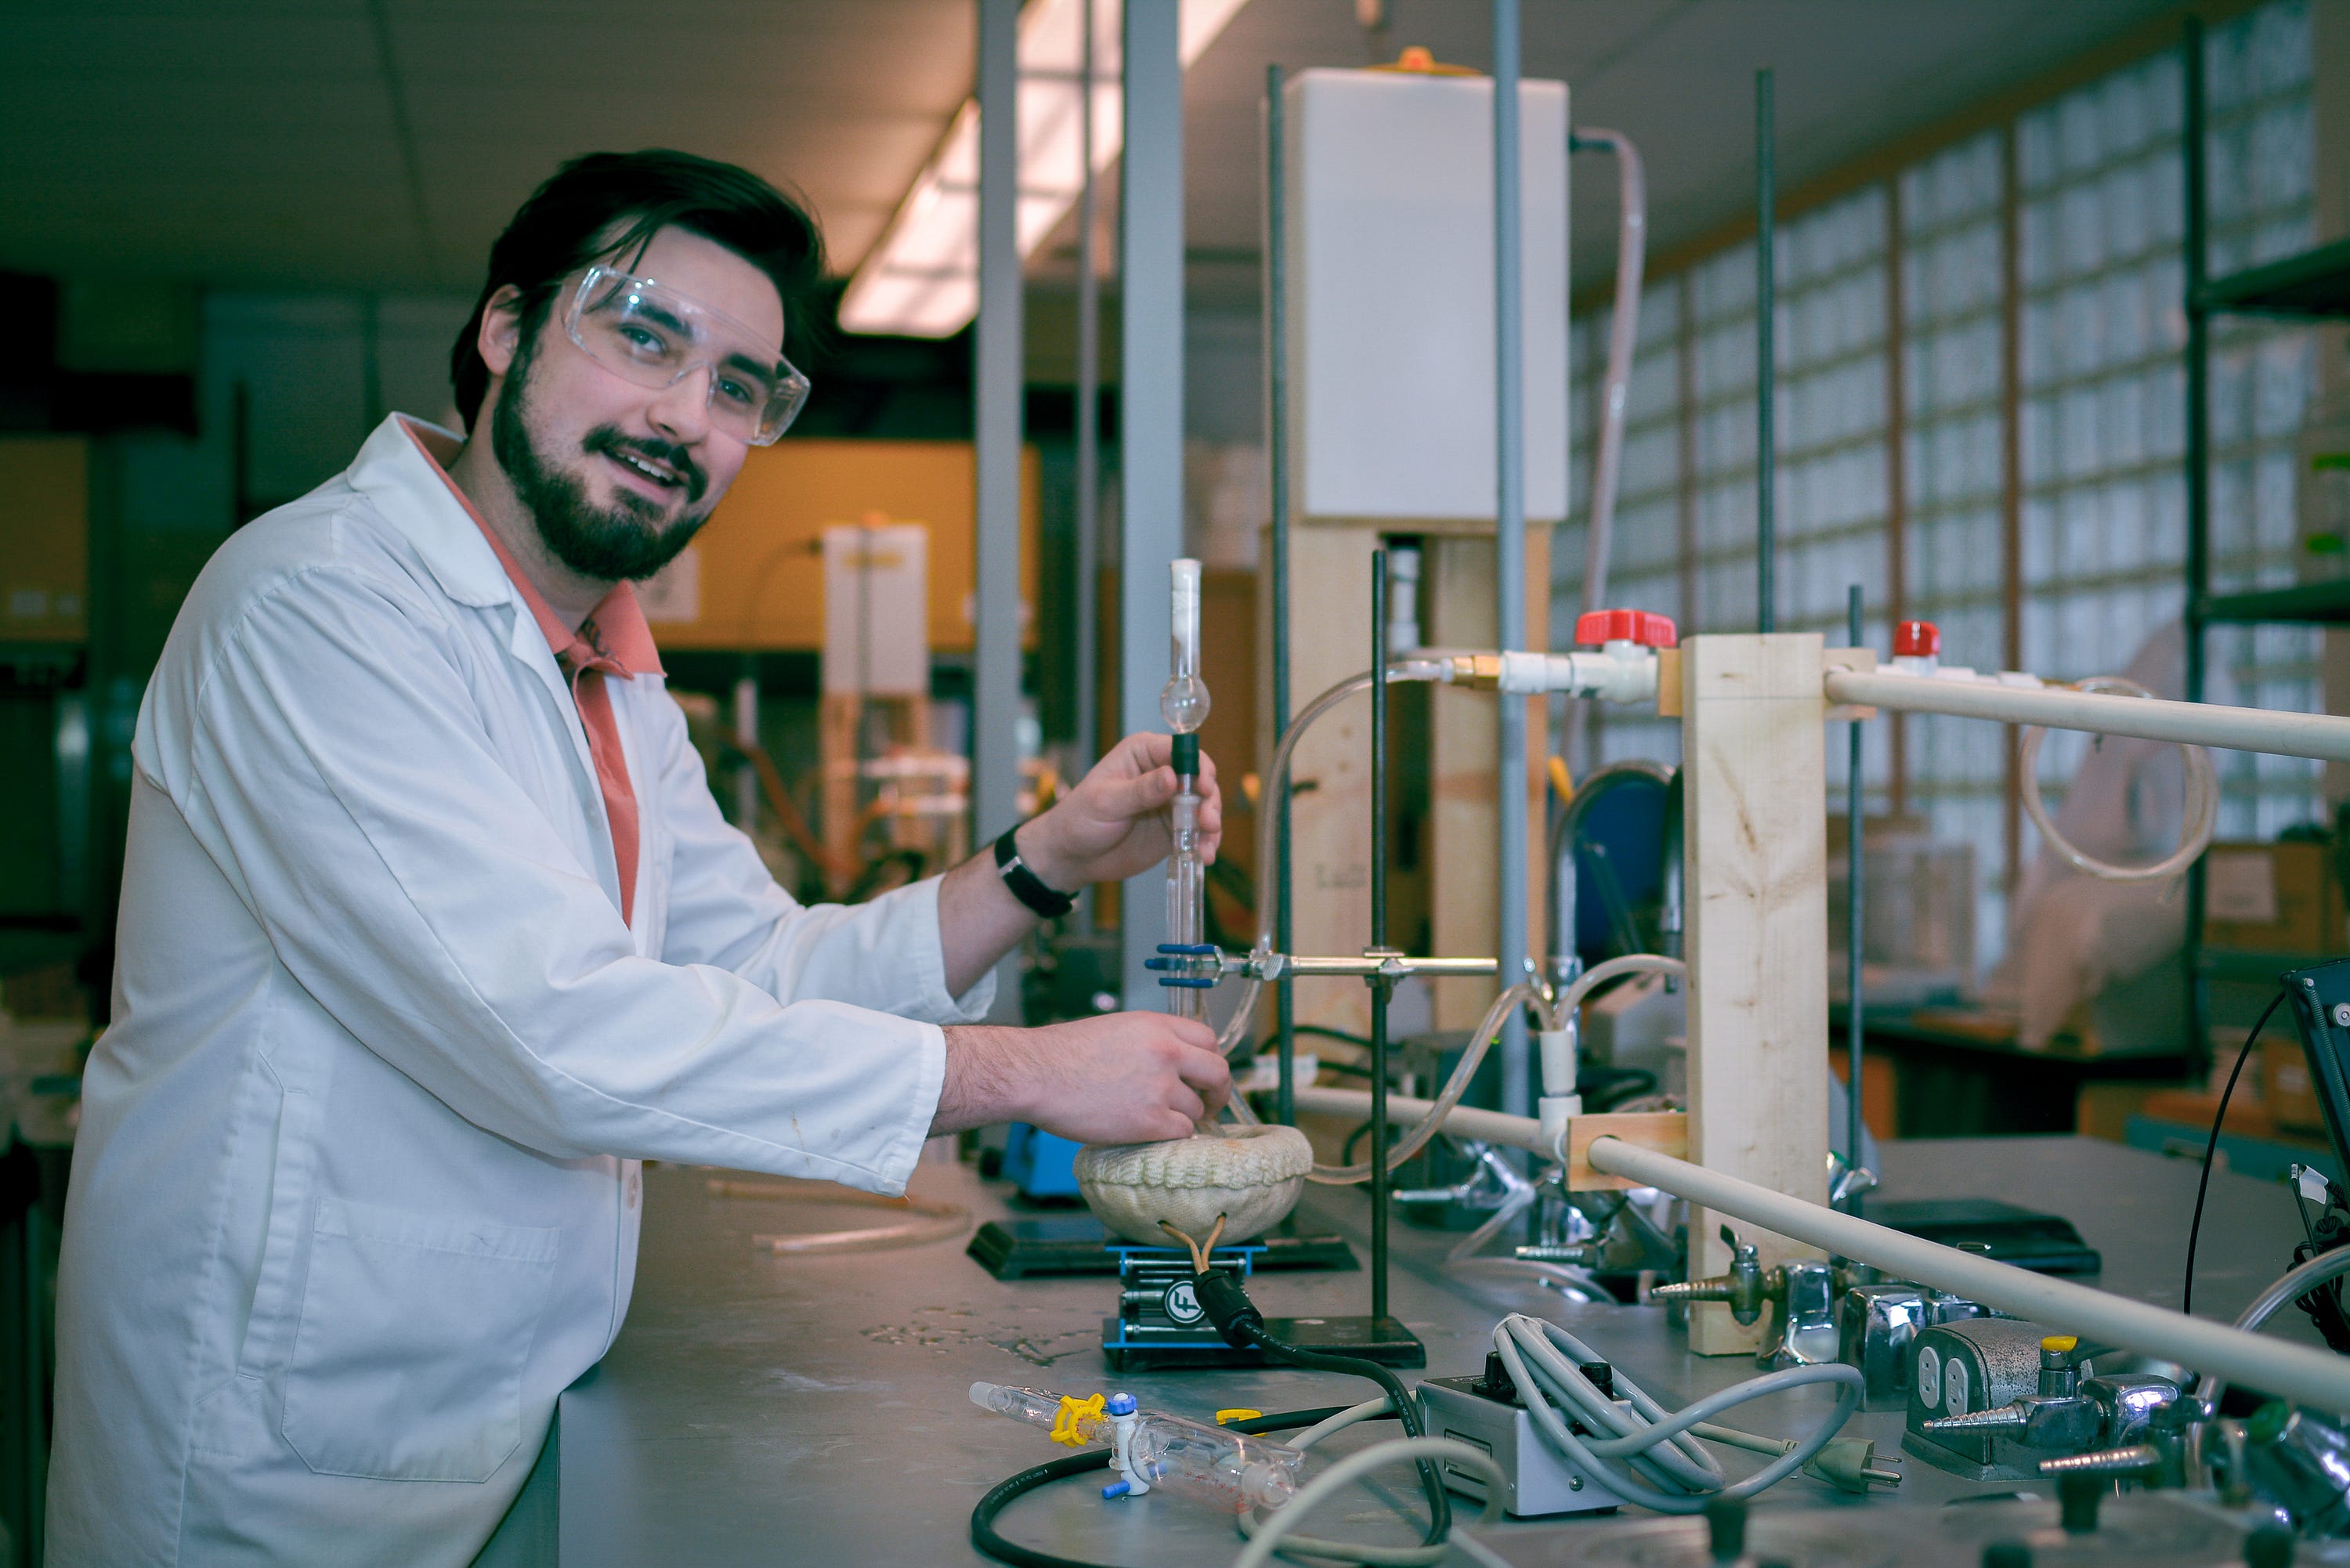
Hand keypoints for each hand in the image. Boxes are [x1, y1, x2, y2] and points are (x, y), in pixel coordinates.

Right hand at [933, 1012, 1231, 1144]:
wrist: (1036, 1074)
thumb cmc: (1063, 1054)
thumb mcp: (1116, 1029)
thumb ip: (1152, 1041)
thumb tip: (1175, 1062)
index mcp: (1157, 1026)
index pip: (1209, 1039)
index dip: (1210, 1059)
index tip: (1205, 1074)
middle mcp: (1167, 1052)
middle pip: (1218, 1073)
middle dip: (1218, 1092)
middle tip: (1209, 1104)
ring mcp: (1161, 1087)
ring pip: (1196, 1108)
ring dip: (1184, 1117)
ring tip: (1157, 1119)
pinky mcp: (1150, 1121)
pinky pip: (1181, 1132)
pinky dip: (1171, 1135)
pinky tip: (1151, 1132)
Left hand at [1018, 732, 1221, 890]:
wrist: (1072, 856)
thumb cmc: (1080, 820)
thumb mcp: (1107, 802)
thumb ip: (1140, 791)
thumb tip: (1173, 777)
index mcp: (1142, 754)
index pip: (1180, 750)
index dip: (1197, 767)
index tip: (1203, 788)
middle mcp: (1161, 773)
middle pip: (1200, 778)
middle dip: (1209, 800)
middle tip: (1208, 823)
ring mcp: (1170, 801)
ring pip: (1204, 805)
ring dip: (1211, 824)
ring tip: (1207, 845)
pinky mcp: (1174, 827)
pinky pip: (1198, 831)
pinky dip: (1205, 842)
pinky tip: (1204, 855)